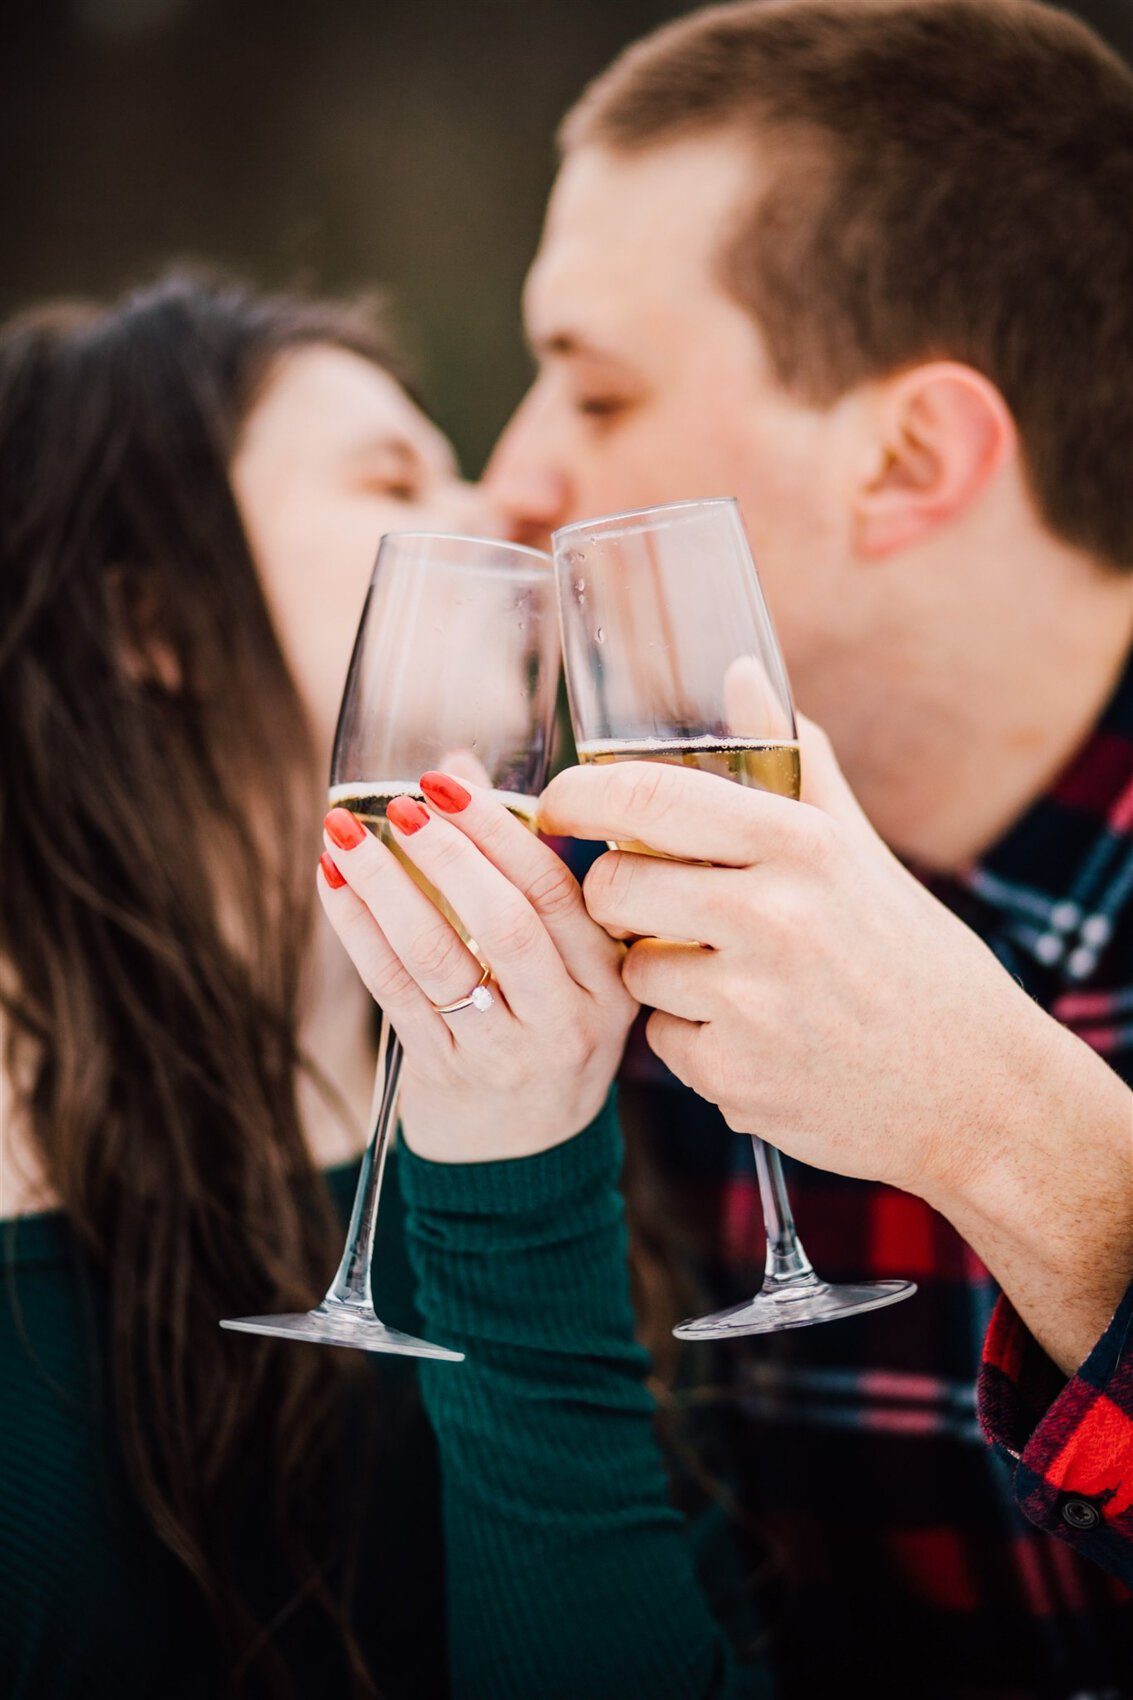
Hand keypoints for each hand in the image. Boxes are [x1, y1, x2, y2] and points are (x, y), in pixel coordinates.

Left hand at [317, 773, 636, 1162]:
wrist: (525, 1160)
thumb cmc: (543, 1033)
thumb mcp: (565, 964)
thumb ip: (520, 868)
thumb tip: (458, 767)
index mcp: (609, 978)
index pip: (559, 891)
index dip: (501, 830)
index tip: (450, 781)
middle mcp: (567, 1018)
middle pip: (508, 923)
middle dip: (450, 854)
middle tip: (404, 803)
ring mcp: (507, 1052)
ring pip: (440, 957)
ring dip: (386, 887)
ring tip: (344, 835)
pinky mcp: (447, 1073)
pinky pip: (395, 993)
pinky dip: (358, 932)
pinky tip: (332, 886)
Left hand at [540, 718, 1132, 1373]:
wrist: (975, 1087)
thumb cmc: (912, 959)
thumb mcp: (857, 849)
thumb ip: (791, 761)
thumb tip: (738, 672)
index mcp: (801, 845)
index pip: (649, 798)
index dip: (580, 796)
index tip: (559, 806)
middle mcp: (774, 917)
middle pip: (614, 887)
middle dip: (617, 897)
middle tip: (655, 907)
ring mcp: (753, 1003)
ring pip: (632, 970)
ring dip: (660, 975)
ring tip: (734, 981)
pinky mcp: (737, 1076)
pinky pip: (660, 1042)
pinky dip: (691, 1041)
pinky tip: (753, 1037)